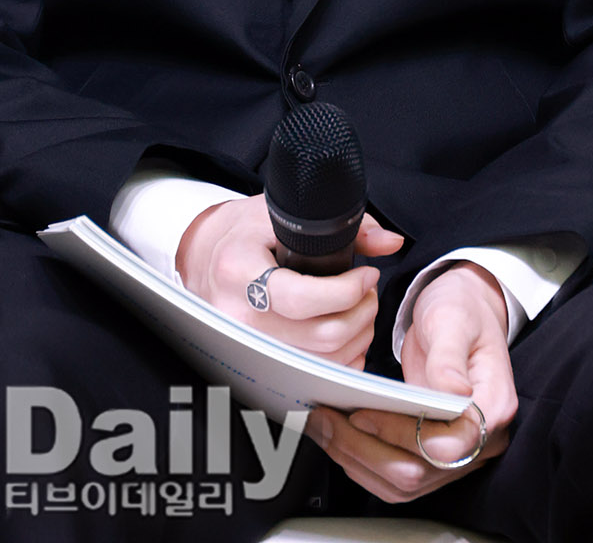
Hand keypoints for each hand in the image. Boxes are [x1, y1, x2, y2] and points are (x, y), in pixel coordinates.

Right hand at [176, 194, 403, 368]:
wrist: (203, 257)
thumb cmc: (244, 233)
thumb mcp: (283, 213)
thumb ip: (343, 224)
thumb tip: (389, 241)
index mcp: (239, 271)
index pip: (301, 298)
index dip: (346, 290)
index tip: (366, 274)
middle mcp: (238, 316)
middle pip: (320, 335)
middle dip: (362, 312)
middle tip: (368, 289)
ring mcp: (247, 346)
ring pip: (322, 362)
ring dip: (358, 336)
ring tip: (360, 307)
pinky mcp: (257, 364)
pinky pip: (313, 378)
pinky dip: (343, 360)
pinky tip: (348, 334)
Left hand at [309, 262, 515, 501]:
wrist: (465, 310)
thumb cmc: (463, 310)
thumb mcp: (453, 319)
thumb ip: (448, 355)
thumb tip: (454, 390)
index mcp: (492, 407)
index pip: (446, 447)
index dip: (400, 436)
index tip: (362, 413)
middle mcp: (479, 441)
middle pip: (417, 472)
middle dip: (364, 450)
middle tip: (326, 421)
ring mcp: (455, 452)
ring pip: (401, 482)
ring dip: (355, 459)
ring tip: (323, 427)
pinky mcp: (432, 451)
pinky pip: (395, 474)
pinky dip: (362, 461)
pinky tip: (338, 435)